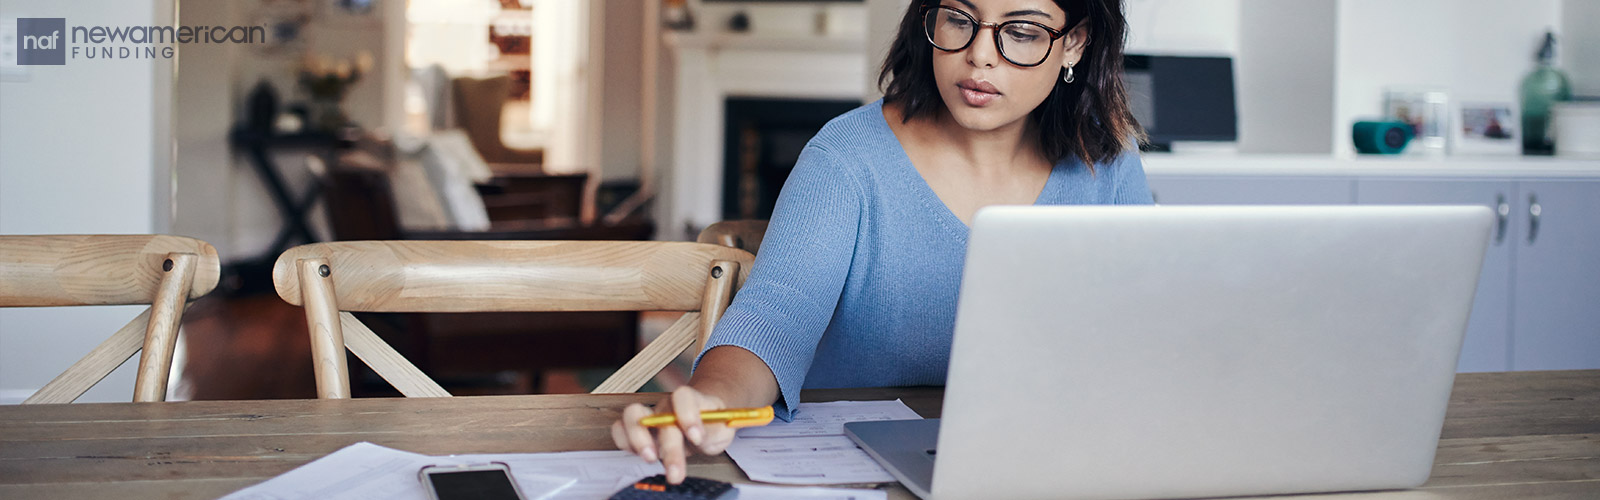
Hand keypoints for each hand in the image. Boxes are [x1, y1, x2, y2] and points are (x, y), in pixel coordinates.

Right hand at [611, 386, 738, 483]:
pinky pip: (620, 429)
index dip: (688, 415)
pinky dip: (624, 442)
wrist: (704, 422)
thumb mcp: (724, 429)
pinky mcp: (637, 429)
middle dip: (668, 446)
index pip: (683, 396)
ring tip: (651, 458)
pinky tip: (641, 455)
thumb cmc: (712, 425)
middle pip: (660, 416)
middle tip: (675, 470)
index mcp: (692, 400)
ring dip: (638, 439)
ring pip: (632, 415)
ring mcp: (651, 415)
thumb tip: (699, 437)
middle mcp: (668, 406)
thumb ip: (714, 431)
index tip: (696, 437)